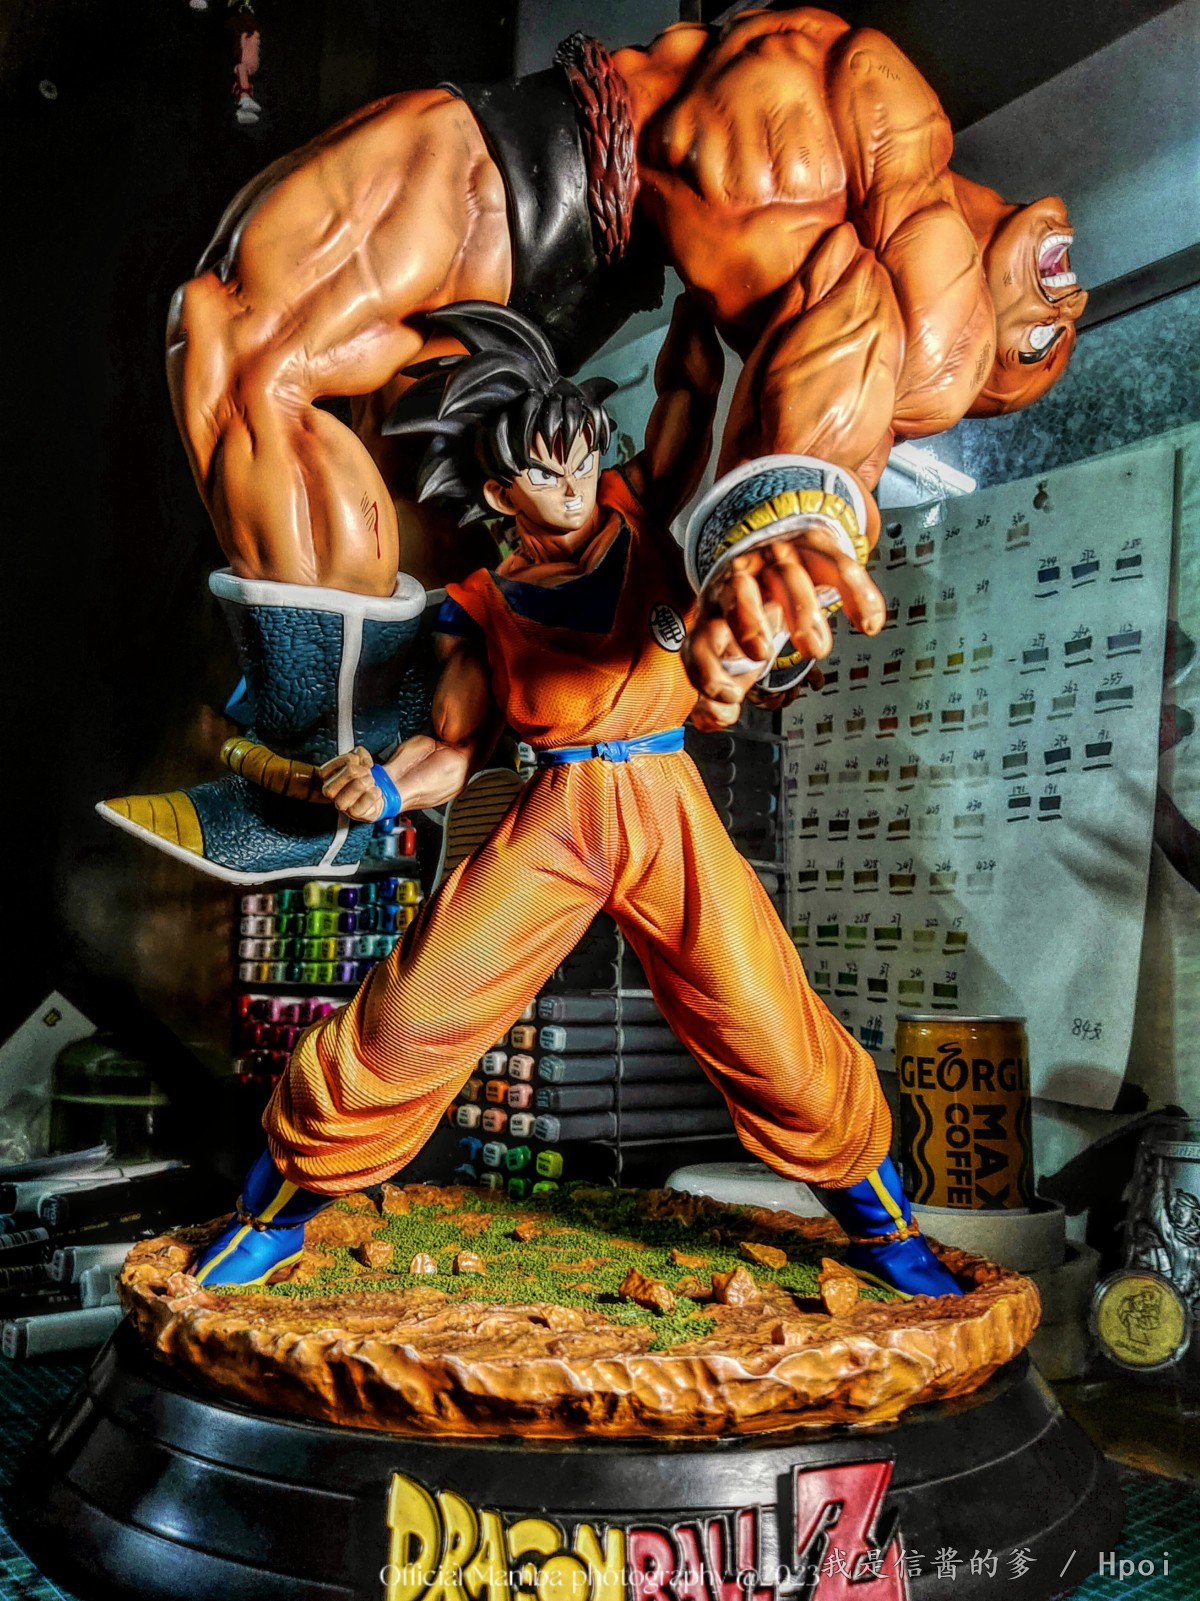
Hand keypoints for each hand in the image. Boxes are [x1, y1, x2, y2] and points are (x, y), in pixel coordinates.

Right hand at [319, 745, 383, 820]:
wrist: (379, 789)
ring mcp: (343, 806)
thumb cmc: (364, 775)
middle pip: (332, 786)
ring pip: (342, 801)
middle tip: (366, 772)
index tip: (357, 760)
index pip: (325, 771)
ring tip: (371, 781)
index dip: (345, 761)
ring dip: (361, 785)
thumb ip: (359, 754)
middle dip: (353, 774)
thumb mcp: (360, 757)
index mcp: (328, 778)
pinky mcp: (356, 814)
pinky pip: (359, 808)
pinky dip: (371, 796)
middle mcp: (331, 793)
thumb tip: (362, 761)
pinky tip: (376, 790)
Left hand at [684, 529, 883, 724]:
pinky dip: (857, 593)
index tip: (731, 696)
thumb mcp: (730, 655)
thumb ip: (717, 695)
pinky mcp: (813, 543)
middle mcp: (739, 579)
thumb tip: (715, 718)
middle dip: (747, 623)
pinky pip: (837, 565)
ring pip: (787, 575)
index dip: (709, 670)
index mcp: (714, 612)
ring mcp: (776, 557)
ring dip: (803, 613)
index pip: (700, 639)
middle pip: (735, 592)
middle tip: (762, 655)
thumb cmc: (747, 616)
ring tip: (816, 651)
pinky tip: (869, 624)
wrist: (774, 550)